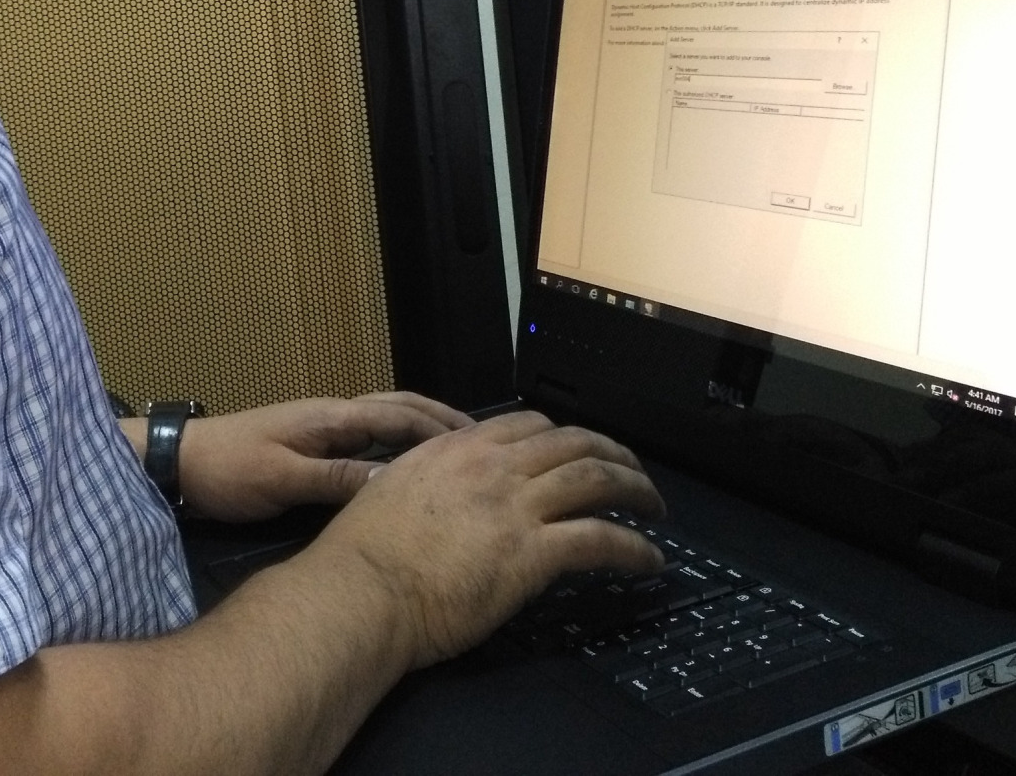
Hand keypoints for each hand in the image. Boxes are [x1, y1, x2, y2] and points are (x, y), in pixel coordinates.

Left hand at [174, 392, 472, 521]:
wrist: (182, 461)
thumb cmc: (230, 469)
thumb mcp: (283, 480)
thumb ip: (336, 479)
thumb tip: (395, 483)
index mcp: (332, 418)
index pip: (399, 417)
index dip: (440, 430)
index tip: (481, 445)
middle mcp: (333, 414)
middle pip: (398, 408)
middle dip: (439, 420)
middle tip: (482, 440)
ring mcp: (322, 426)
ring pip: (384, 419)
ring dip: (420, 428)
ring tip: (455, 450)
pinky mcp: (311, 442)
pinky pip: (367, 436)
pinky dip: (396, 441)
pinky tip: (406, 464)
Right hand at [310, 410, 665, 668]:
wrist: (360, 590)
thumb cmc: (362, 555)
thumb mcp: (392, 490)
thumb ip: (430, 482)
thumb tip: (445, 496)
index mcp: (457, 449)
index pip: (528, 424)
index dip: (563, 434)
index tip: (578, 449)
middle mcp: (493, 467)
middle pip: (574, 442)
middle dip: (614, 454)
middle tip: (634, 474)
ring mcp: (515, 507)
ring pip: (596, 478)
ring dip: (635, 490)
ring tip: (655, 508)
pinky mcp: (532, 554)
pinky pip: (601, 539)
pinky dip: (634, 547)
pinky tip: (649, 559)